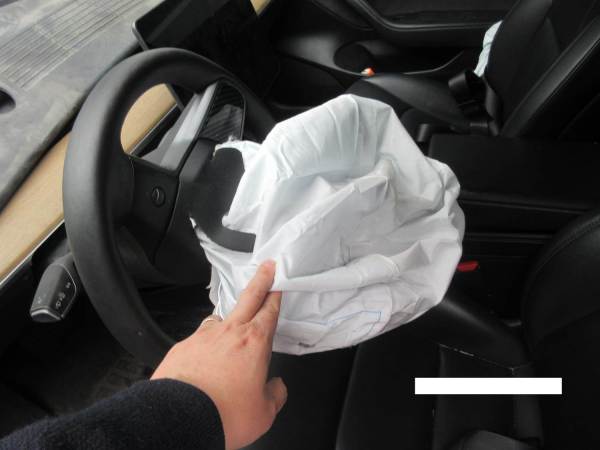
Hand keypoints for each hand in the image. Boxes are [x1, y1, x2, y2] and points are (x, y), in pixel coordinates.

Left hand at [152, 261, 285, 449]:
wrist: (181, 418)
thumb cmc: (223, 413)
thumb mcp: (263, 412)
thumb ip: (274, 395)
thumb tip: (276, 388)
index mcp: (254, 343)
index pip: (269, 311)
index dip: (276, 296)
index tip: (278, 285)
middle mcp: (230, 333)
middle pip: (248, 298)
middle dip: (260, 280)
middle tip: (266, 267)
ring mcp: (204, 336)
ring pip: (221, 318)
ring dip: (229, 318)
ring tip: (232, 325)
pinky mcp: (183, 346)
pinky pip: (199, 338)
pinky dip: (205, 344)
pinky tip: (204, 358)